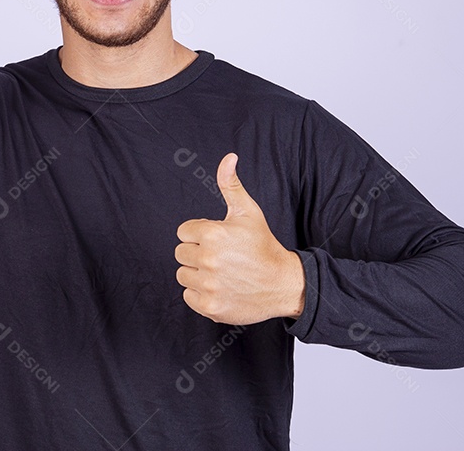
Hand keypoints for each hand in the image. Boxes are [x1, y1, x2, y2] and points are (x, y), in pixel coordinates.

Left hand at [175, 153, 305, 324]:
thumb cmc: (263, 245)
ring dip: (197, 273)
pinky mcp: (209, 306)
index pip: (184, 231)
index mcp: (213, 234)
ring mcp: (208, 285)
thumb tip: (229, 157)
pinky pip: (188, 295)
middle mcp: (208, 259)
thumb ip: (231, 184)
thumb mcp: (248, 212)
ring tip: (221, 272)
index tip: (219, 240)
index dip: (200, 234)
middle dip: (197, 252)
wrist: (283, 283)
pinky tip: (220, 287)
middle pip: (180, 253)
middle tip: (221, 256)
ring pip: (183, 274)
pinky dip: (200, 293)